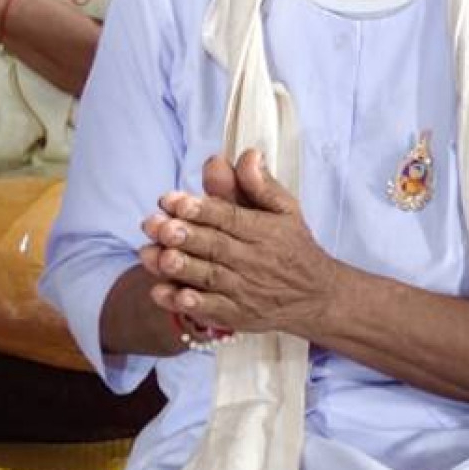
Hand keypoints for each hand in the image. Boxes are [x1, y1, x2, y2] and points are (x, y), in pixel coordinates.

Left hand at [141, 151, 349, 338]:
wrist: (316, 297)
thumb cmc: (293, 247)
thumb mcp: (286, 210)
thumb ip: (261, 184)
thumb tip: (248, 154)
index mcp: (264, 230)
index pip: (230, 217)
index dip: (201, 209)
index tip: (172, 200)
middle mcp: (254, 260)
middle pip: (214, 246)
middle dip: (182, 235)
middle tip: (154, 224)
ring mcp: (245, 290)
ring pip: (208, 277)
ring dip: (180, 267)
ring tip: (152, 255)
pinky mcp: (237, 315)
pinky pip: (212, 310)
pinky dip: (190, 304)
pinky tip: (168, 293)